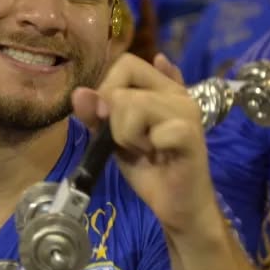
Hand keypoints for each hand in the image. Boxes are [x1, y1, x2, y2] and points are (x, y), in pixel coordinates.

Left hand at [71, 53, 219, 234]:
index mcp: (160, 88)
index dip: (107, 88)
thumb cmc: (148, 169)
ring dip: (128, 135)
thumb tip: (79, 92)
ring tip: (146, 149)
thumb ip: (96, 115)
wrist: (177, 205)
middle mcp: (176, 93)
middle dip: (114, 120)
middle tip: (133, 141)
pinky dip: (147, 147)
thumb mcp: (112, 139)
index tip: (107, 119)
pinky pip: (154, 129)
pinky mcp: (190, 133)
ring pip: (134, 104)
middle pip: (123, 86)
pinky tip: (159, 156)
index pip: (125, 63)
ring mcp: (186, 111)